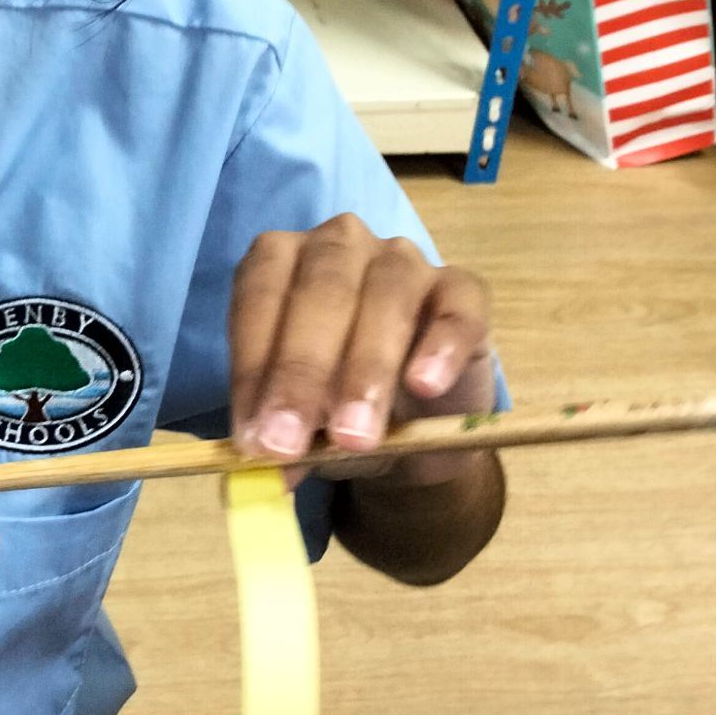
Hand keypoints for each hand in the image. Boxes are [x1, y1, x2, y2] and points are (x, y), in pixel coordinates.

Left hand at [229, 215, 495, 484]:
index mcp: (281, 262)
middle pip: (321, 293)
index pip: (258, 297)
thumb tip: (258, 468)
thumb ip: (279, 438)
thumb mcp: (300, 427)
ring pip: (386, 297)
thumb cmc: (336, 405)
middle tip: (290, 442)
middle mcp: (340, 245)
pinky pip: (456, 310)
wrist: (413, 425)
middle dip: (301, 373)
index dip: (252, 367)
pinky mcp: (463, 291)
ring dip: (365, 369)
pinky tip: (424, 386)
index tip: (252, 436)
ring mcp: (404, 261)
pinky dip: (441, 347)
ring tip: (353, 436)